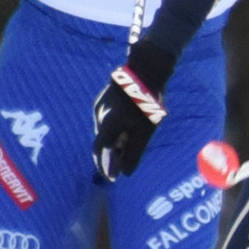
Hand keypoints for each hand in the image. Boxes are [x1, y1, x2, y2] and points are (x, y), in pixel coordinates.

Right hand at [92, 41, 175, 181]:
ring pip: (103, 132)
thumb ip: (134, 152)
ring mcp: (99, 106)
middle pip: (102, 142)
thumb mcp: (146, 130)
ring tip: (126, 147)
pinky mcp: (101, 100)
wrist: (145, 69)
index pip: (101, 150)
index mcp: (109, 123)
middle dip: (111, 156)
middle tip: (121, 167)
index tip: (112, 179)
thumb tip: (126, 173)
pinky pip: (104, 121)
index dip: (105, 166)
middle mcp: (99, 115)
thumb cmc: (148, 101)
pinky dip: (113, 131)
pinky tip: (125, 130)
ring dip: (112, 142)